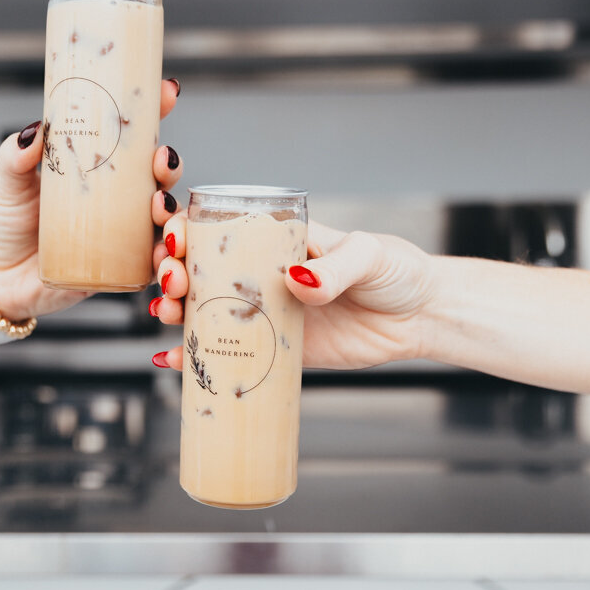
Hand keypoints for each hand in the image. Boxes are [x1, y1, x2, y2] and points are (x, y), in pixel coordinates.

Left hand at [0, 78, 182, 320]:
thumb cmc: (5, 225)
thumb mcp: (9, 182)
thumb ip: (15, 156)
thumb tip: (33, 132)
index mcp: (98, 170)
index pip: (134, 138)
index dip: (156, 113)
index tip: (166, 92)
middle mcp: (116, 201)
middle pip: (159, 178)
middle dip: (170, 166)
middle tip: (161, 161)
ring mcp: (120, 236)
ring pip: (165, 221)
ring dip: (175, 212)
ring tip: (159, 208)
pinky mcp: (118, 272)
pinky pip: (151, 266)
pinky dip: (164, 260)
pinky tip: (161, 255)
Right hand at [151, 219, 437, 369]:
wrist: (422, 316)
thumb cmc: (397, 271)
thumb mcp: (368, 255)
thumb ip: (334, 266)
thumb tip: (295, 280)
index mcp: (278, 239)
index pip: (219, 227)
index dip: (186, 230)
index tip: (175, 240)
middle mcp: (263, 274)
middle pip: (200, 269)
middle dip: (172, 271)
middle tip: (173, 283)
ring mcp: (266, 313)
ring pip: (205, 310)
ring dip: (176, 311)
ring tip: (168, 315)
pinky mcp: (277, 351)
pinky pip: (229, 355)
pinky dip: (197, 359)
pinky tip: (171, 361)